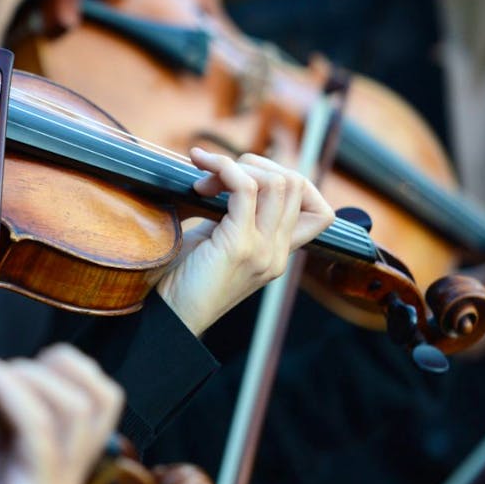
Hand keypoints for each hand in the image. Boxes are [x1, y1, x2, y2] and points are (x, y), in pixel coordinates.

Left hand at [0, 345, 123, 483]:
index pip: (97, 401)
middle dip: (51, 364)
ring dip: (27, 375)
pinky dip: (9, 390)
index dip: (61, 364)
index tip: (9, 358)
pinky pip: (39, 433)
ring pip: (79, 410)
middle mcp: (68, 480)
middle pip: (101, 399)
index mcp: (58, 464)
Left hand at [156, 147, 333, 334]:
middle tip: (212, 179)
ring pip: (278, 182)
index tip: (246, 176)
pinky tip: (202, 172)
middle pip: (296, 184)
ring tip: (203, 182)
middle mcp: (277, 254)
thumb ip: (234, 215)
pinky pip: (245, 188)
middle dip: (255, 165)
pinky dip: (224, 169)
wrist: (167, 318)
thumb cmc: (182, 280)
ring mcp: (263, 251)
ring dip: (237, 166)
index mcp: (277, 254)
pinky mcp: (240, 246)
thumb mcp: (216, 241)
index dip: (288, 179)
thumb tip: (231, 174)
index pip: (317, 209)